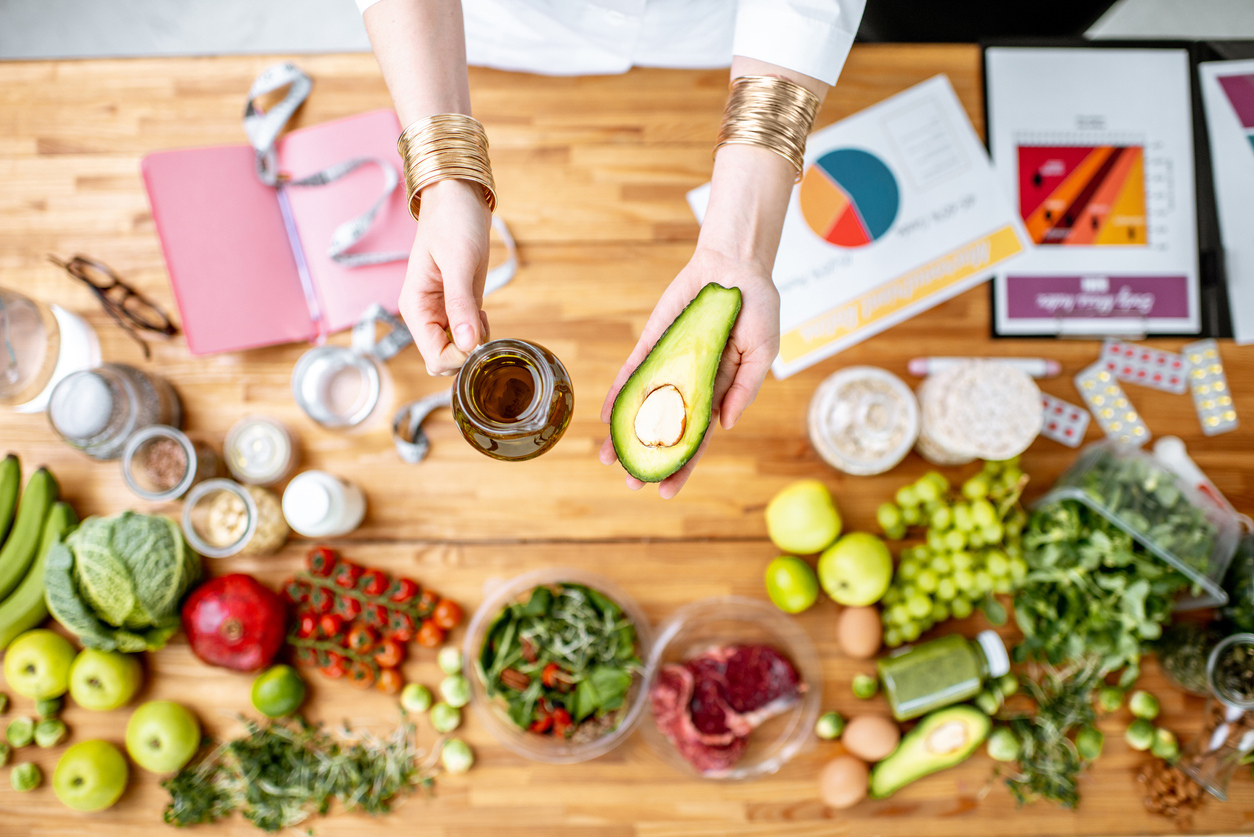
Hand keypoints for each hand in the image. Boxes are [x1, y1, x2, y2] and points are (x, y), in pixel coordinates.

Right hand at [398, 179, 492, 375]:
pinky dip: (478, 332)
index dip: (460, 356)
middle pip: (443, 361)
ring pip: (455, 351)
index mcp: (415, 308)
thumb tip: (466, 345)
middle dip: (467, 353)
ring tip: (482, 313)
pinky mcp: (457, 306)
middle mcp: (425, 315)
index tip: (480, 336)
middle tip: (483, 323)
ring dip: (474, 343)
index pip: (435, 358)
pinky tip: (483, 312)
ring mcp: (441, 312)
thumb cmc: (452, 221)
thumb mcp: (458, 262)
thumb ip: (460, 304)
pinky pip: (465, 336)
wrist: (458, 196)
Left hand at [599, 247, 779, 498]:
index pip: (697, 439)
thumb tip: (726, 425)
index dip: (682, 466)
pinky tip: (606, 415)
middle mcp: (690, 384)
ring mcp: (670, 365)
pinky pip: (633, 372)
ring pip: (643, 407)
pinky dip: (619, 393)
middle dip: (648, 458)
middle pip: (666, 430)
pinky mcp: (654, 344)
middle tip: (631, 485)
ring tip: (606, 459)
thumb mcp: (763, 351)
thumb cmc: (758, 308)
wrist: (736, 265)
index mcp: (719, 392)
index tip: (666, 492)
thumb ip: (746, 388)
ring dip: (624, 434)